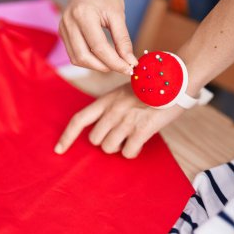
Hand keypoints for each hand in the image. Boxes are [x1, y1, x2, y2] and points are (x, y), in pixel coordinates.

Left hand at [54, 83, 183, 158]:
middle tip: (118, 134)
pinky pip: (128, 152)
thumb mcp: (124, 91)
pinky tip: (139, 143)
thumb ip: (112, 107)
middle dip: (105, 141)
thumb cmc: (150, 87)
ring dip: (119, 147)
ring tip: (130, 137)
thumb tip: (106, 125)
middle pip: (95, 139)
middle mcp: (112, 111)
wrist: (174, 80)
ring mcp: (126, 121)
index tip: (59, 150)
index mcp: (106, 100)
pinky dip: (132, 151)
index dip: (67, 136)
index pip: (79, 119)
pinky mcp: (141, 130)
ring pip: (109, 148)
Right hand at [59, 0, 137, 74]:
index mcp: (83, 15)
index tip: (129, 69)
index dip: (115, 62)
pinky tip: (101, 57)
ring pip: (77, 59)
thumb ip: (123, 41)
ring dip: (96, 66)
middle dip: (104, 67)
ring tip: (112, 62)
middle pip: (84, 57)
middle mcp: (69, 23)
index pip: (99, 47)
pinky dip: (89, 60)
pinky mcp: (63, 34)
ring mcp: (63, 29)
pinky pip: (74, 55)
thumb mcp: (118, 15)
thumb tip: (130, 62)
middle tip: (121, 67)